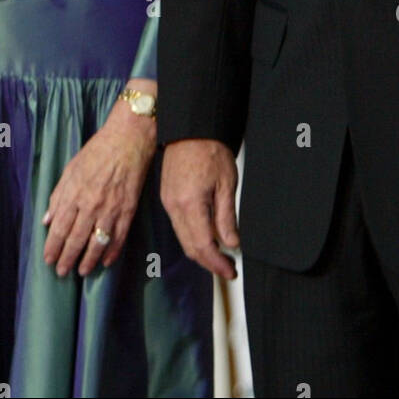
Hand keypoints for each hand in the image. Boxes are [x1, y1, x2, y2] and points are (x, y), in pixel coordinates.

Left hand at [42, 95, 156, 277]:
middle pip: (75, 240)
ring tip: (81, 271)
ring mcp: (111, 210)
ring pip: (96, 244)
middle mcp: (91, 205)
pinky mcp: (128, 210)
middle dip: (66, 259)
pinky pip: (119, 237)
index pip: (59, 228)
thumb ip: (58, 195)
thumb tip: (46, 219)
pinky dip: (112, 252)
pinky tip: (105, 261)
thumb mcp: (71, 168)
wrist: (127, 140)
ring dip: (88, 261)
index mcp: (74, 194)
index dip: (52, 247)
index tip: (48, 259)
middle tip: (61, 272)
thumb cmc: (97, 151)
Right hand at [160, 138, 238, 278]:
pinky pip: (178, 225)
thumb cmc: (210, 149)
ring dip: (200, 251)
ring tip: (220, 256)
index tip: (230, 271)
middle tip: (227, 268)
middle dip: (209, 262)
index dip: (217, 263)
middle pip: (190, 247)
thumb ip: (227, 217)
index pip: (203, 246)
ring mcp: (167, 201)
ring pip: (182, 238)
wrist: (191, 128)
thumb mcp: (226, 184)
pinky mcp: (167, 196)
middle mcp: (174, 206)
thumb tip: (231, 243)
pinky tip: (206, 237)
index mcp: (190, 204)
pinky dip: (192, 237)